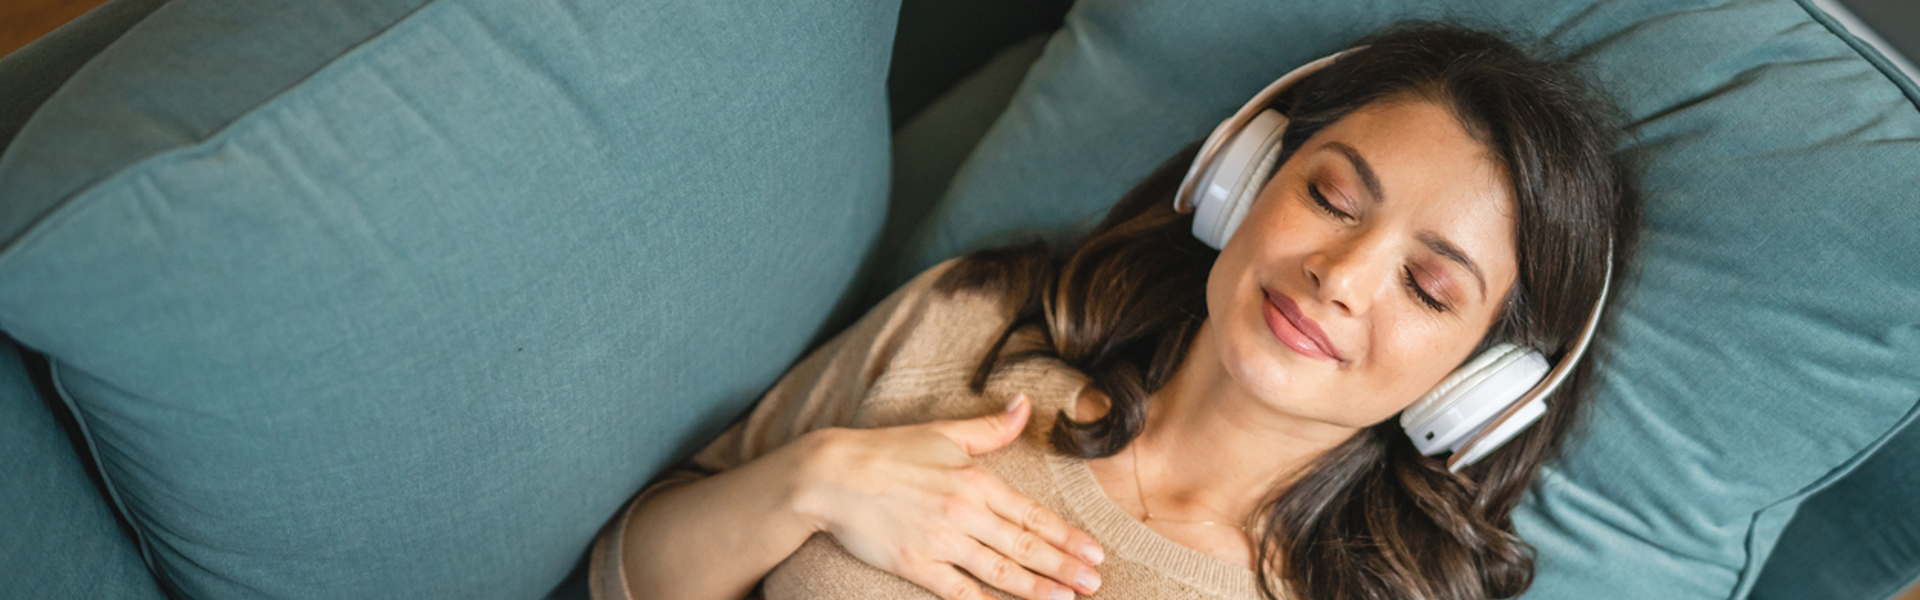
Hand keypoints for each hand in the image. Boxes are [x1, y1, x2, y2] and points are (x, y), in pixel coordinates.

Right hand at [791, 394, 1104, 599]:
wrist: (831, 475)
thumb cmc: (887, 450)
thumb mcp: (944, 432)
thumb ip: (991, 428)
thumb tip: (1026, 405)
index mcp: (976, 480)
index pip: (1032, 514)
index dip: (1067, 535)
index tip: (1095, 551)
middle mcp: (964, 513)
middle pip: (1025, 546)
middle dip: (1065, 567)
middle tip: (1095, 583)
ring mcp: (941, 542)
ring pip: (1000, 572)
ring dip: (1038, 588)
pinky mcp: (915, 565)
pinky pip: (959, 592)